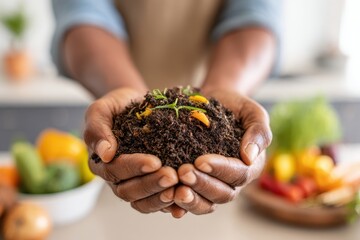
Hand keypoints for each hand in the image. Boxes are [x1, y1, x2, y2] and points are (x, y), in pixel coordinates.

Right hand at [84, 88, 177, 212]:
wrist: (136, 104)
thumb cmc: (118, 106)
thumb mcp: (102, 109)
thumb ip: (97, 129)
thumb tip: (105, 154)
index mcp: (100, 161)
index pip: (115, 170)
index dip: (134, 167)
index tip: (155, 162)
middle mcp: (115, 178)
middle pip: (129, 191)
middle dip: (151, 184)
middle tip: (172, 176)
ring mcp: (133, 184)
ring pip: (142, 201)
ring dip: (160, 197)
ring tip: (179, 189)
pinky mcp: (150, 185)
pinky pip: (156, 201)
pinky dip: (169, 204)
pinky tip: (184, 199)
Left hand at [172, 89, 271, 215]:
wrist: (213, 102)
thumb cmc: (235, 107)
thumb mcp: (252, 112)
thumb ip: (258, 132)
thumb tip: (250, 158)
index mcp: (250, 165)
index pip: (239, 174)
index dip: (220, 169)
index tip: (200, 161)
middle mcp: (233, 181)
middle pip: (222, 193)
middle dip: (202, 184)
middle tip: (183, 172)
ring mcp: (214, 185)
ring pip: (206, 203)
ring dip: (191, 199)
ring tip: (174, 190)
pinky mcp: (197, 185)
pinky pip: (191, 201)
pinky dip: (179, 204)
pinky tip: (167, 198)